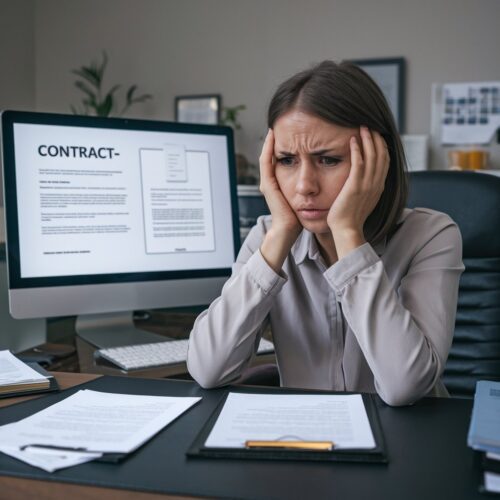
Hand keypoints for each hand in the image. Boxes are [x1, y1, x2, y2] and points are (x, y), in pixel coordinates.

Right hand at [258, 129, 301, 271]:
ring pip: (267, 155)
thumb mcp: (305, 197)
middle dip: (276, 139)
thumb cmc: (299, 217)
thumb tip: (323, 175)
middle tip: (282, 123)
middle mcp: (271, 181)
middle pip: (272, 155)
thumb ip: (309, 186)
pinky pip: (266, 161)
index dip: (284, 145)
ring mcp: (267, 182)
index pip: (280, 159)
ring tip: (275, 126)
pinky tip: (273, 137)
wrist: (288, 230)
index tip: (292, 132)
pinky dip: (268, 149)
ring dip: (270, 141)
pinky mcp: (267, 185)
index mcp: (279, 183)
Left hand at [327, 126, 389, 257]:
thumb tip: (365, 182)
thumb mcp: (364, 200)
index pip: (385, 162)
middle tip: (371, 125)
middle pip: (381, 155)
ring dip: (368, 140)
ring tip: (363, 127)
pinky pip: (358, 164)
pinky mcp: (355, 186)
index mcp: (379, 187)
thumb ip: (367, 189)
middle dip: (377, 139)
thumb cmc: (351, 218)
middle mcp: (376, 184)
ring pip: (372, 157)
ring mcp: (366, 185)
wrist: (346, 230)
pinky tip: (352, 140)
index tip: (377, 136)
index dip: (382, 147)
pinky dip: (357, 150)